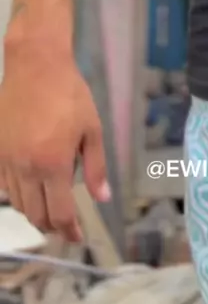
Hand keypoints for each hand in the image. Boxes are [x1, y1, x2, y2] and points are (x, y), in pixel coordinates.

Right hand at [0, 44, 109, 240]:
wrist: (35, 66)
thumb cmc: (69, 94)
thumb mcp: (91, 129)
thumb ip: (96, 167)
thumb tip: (102, 198)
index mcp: (54, 164)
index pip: (59, 214)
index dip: (70, 231)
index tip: (78, 237)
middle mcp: (26, 168)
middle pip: (36, 215)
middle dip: (53, 226)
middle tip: (66, 225)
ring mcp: (7, 160)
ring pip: (18, 203)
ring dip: (35, 212)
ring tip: (50, 208)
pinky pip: (4, 186)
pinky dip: (17, 195)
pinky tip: (30, 188)